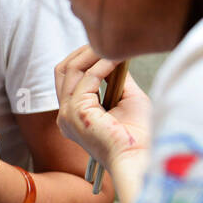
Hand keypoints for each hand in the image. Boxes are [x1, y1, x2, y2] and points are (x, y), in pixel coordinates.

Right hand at [55, 46, 150, 172]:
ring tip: (114, 47)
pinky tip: (118, 59)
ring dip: (93, 54)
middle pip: (62, 70)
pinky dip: (103, 64)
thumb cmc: (139, 137)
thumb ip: (116, 78)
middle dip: (83, 52)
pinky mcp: (77, 112)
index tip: (106, 48)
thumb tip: (115, 55)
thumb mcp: (127, 98)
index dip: (84, 59)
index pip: (67, 78)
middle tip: (107, 42)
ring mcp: (67, 115)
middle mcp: (65, 116)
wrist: (141, 159)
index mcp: (74, 116)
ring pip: (70, 70)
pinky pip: (88, 78)